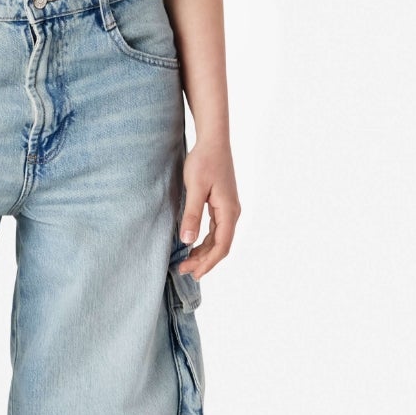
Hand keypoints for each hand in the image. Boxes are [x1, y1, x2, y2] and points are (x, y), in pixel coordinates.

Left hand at [176, 139, 239, 278]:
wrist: (213, 141)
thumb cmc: (204, 161)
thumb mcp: (195, 188)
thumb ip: (192, 215)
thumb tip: (188, 241)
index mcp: (228, 211)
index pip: (222, 246)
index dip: (208, 263)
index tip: (193, 273)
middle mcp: (232, 213)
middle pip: (221, 245)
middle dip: (204, 261)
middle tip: (183, 270)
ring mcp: (228, 209)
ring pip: (219, 239)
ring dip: (204, 252)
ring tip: (186, 262)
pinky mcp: (222, 205)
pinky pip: (216, 230)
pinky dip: (205, 241)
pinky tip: (193, 246)